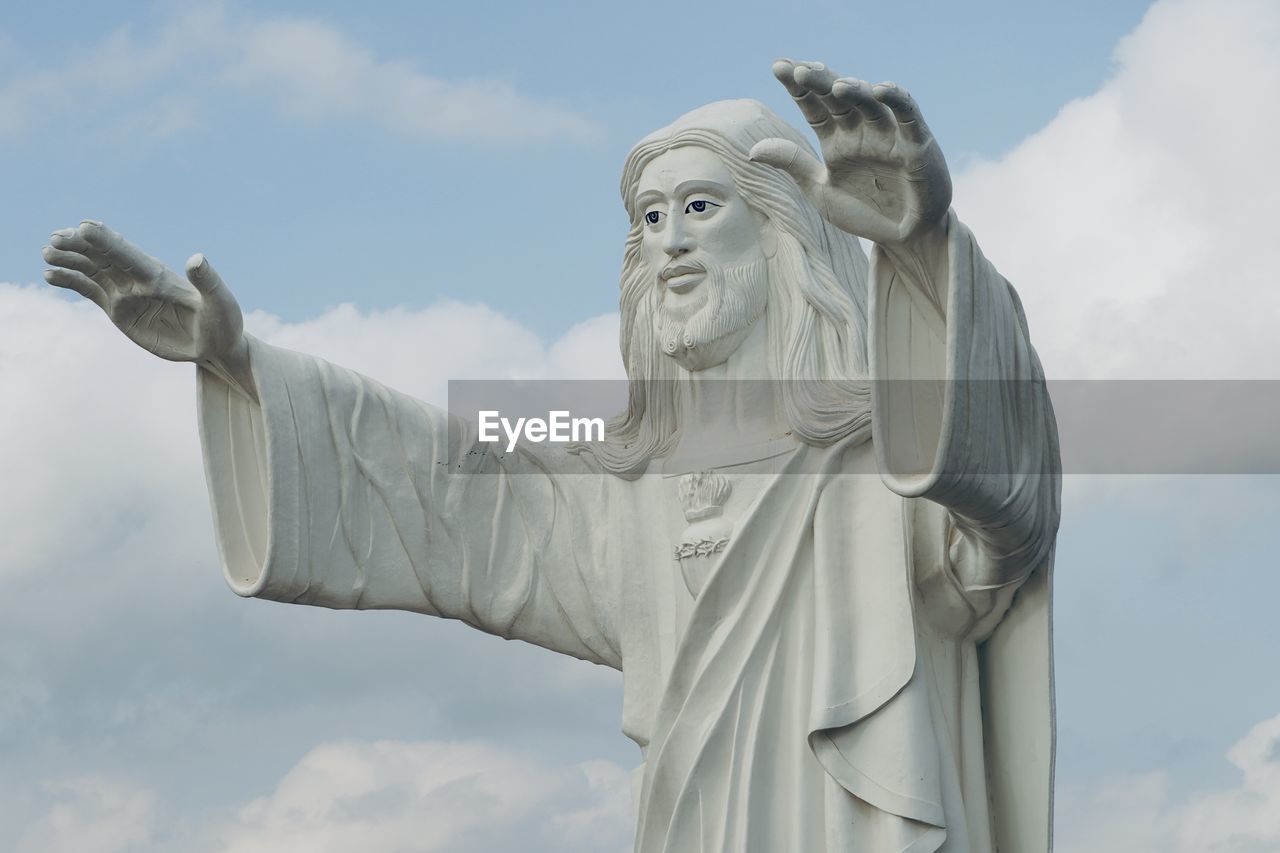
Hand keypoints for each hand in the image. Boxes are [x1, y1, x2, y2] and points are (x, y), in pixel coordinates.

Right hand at [42, 221, 254, 395]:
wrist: (216, 347)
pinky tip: (50, 275)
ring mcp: (127, 294)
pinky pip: (90, 291)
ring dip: (70, 260)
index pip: (129, 254)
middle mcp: (139, 280)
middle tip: (55, 239)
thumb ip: (209, 282)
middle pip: (104, 257)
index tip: (82, 227)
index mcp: (160, 275)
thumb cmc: (224, 324)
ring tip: (46, 253)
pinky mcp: (120, 311)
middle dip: (80, 246)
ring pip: (92, 271)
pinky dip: (71, 281)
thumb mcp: (221, 303)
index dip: (107, 241)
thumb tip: (197, 259)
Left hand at [750, 60, 951, 247]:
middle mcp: (860, 131)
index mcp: (835, 140)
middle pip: (837, 98)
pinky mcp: (916, 143)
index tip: (778, 66)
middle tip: (798, 69)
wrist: (903, 238)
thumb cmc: (864, 213)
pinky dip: (898, 100)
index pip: (813, 105)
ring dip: (855, 91)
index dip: (797, 86)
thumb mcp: (821, 192)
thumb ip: (793, 166)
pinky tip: (881, 89)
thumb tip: (752, 150)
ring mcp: (888, 134)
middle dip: (819, 81)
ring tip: (836, 85)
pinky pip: (908, 115)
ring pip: (870, 103)